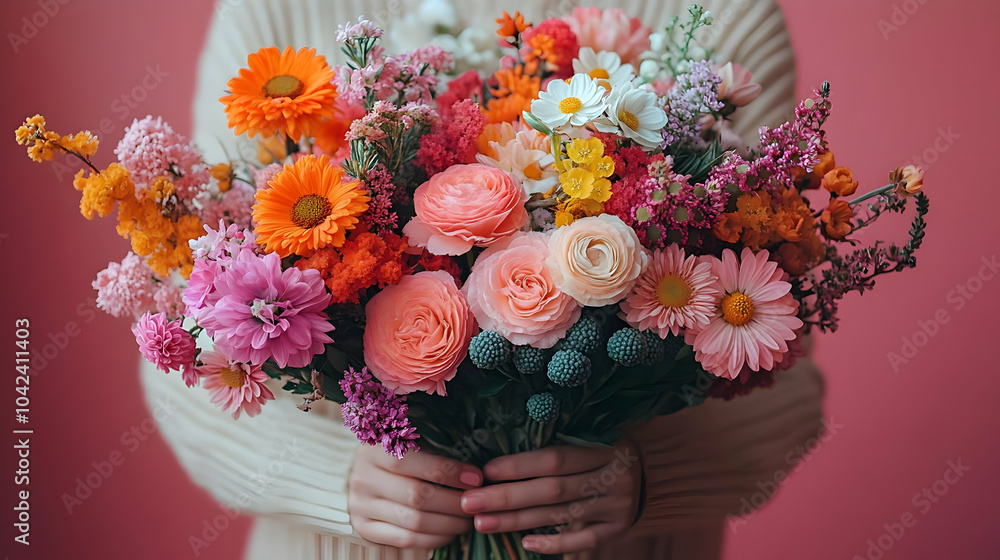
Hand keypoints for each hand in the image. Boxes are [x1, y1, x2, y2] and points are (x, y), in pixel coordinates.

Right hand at [348, 445, 482, 548]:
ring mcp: (360, 504)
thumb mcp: (411, 438)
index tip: (476, 477)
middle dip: (454, 502)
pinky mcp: (364, 526)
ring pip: (413, 521)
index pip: (410, 461)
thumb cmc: (401, 450)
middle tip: (477, 502)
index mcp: (374, 448)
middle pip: (416, 496)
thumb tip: (475, 467)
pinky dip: (434, 539)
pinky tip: (450, 531)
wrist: (369, 471)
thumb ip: (436, 444)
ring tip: (468, 519)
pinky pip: (404, 540)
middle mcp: (363, 477)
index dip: (447, 470)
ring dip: (449, 524)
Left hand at [460, 441, 643, 553]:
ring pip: (560, 517)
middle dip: (507, 497)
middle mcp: (613, 478)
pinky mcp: (617, 530)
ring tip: (482, 522)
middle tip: (470, 502)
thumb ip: (558, 439)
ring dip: (517, 521)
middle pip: (552, 491)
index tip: (484, 471)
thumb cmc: (605, 448)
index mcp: (604, 448)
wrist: (651, 472)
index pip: (555, 459)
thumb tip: (499, 446)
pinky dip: (553, 544)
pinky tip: (524, 542)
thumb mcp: (591, 434)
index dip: (519, 466)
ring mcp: (617, 507)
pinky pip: (582, 542)